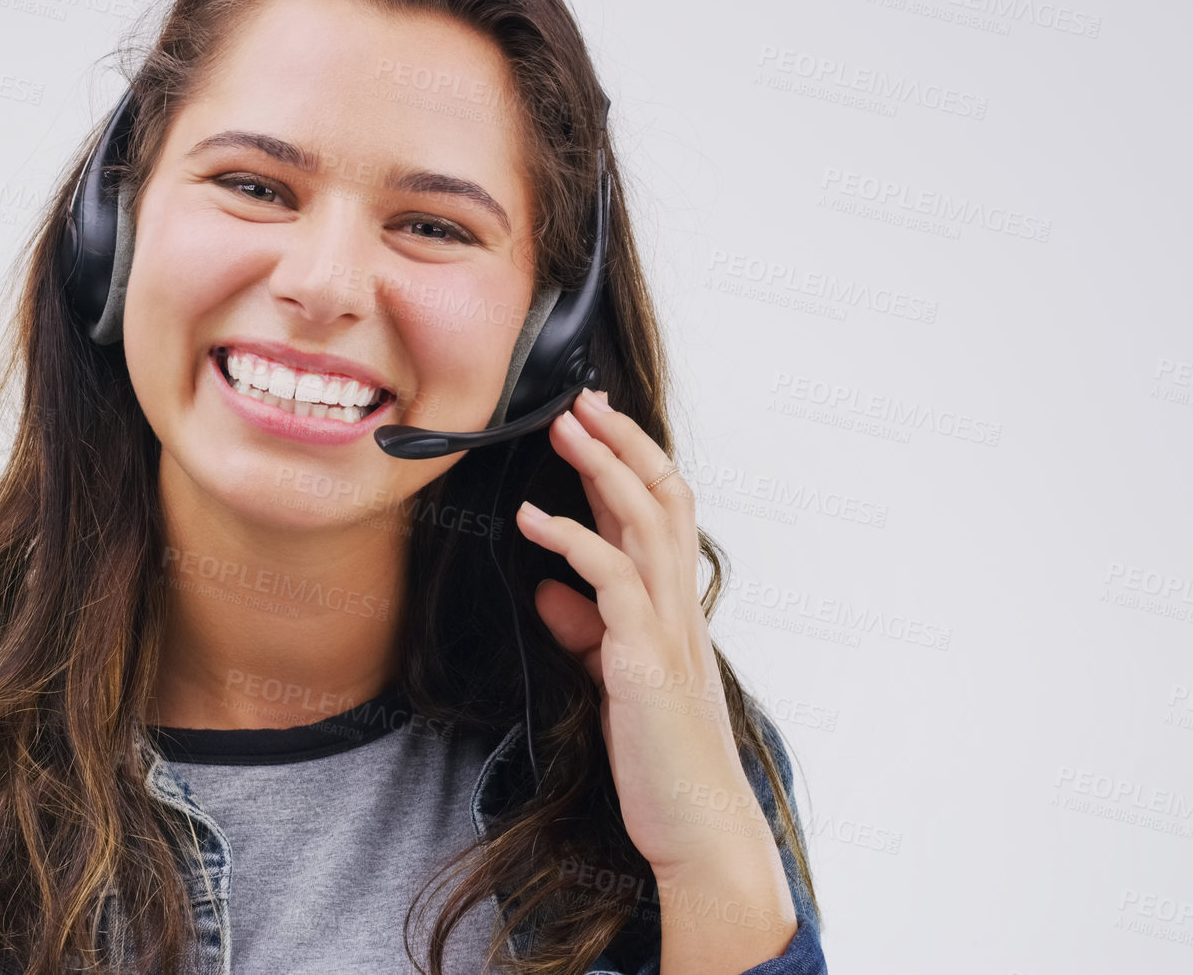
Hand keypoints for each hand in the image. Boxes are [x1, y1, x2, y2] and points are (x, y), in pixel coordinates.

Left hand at [514, 389, 795, 970]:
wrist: (698, 832)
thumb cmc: (660, 762)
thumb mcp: (613, 682)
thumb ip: (587, 630)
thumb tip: (550, 588)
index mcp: (674, 610)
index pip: (661, 513)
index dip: (630, 461)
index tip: (593, 422)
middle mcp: (680, 609)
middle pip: (664, 497)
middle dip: (621, 442)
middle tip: (578, 400)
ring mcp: (669, 631)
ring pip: (648, 523)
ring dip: (603, 469)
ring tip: (563, 429)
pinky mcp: (647, 662)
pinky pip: (613, 582)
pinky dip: (573, 541)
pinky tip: (535, 520)